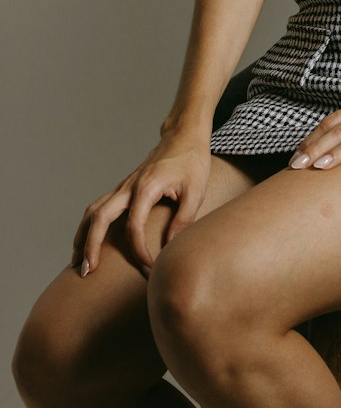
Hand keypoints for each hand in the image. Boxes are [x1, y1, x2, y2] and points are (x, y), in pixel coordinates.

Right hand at [70, 131, 212, 278]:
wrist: (183, 135)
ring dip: (82, 236)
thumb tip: (169, 248)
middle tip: (86, 272)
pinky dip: (89, 225)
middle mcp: (129, 186)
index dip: (138, 251)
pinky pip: (99, 207)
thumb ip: (183, 220)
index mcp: (147, 187)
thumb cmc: (192, 161)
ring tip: (76, 261)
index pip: (134, 227)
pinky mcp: (123, 187)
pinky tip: (87, 241)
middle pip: (100, 218)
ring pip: (93, 211)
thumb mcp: (196, 190)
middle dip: (91, 246)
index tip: (148, 269)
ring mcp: (123, 186)